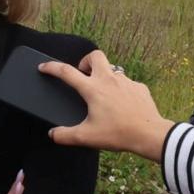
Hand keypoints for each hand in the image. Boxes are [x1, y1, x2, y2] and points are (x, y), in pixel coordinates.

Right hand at [40, 50, 173, 161]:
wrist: (150, 134)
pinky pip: (127, 83)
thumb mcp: (87, 138)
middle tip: (83, 76)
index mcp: (93, 89)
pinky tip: (122, 104)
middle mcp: (109, 79)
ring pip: (112, 69)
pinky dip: (121, 89)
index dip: (52, 67)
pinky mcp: (140, 88)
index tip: (44, 66)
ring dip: (104, 76)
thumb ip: (65, 136)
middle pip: (95, 56)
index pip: (67, 72)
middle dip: (85, 61)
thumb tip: (53, 134)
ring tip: (103, 94)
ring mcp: (126, 81)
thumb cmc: (118, 133)